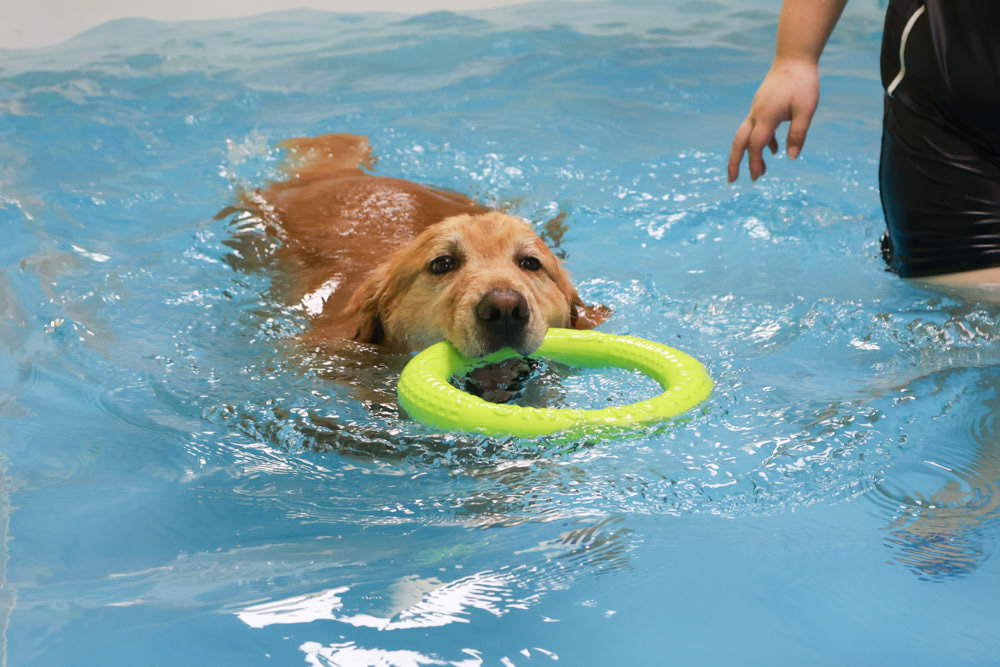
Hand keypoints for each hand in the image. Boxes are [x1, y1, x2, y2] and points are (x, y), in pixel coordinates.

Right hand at [727, 58, 820, 181]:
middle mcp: (756, 114)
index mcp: (766, 116)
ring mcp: (757, 109)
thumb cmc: (803, 83)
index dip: (754, 162)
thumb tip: (791, 157)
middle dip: (734, 162)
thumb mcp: (806, 110)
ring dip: (748, 154)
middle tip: (731, 180)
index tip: (756, 178)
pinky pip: (756, 127)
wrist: (794, 58)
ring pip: (745, 135)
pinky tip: (773, 150)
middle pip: (739, 142)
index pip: (756, 145)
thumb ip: (798, 134)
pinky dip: (762, 141)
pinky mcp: (762, 105)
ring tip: (759, 171)